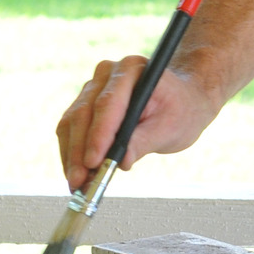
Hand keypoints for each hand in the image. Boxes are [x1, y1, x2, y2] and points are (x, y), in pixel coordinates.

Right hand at [55, 55, 216, 189]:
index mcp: (133, 70)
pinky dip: (71, 152)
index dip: (98, 135)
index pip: (109, 104)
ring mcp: (94, 86)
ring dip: (71, 155)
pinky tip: (75, 173)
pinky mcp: (86, 103)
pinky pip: (72, 128)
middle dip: (79, 151)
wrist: (183, 100)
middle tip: (79, 181)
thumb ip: (144, 142)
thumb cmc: (181, 110)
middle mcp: (108, 74)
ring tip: (76, 184)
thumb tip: (121, 162)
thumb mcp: (171, 128)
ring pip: (73, 122)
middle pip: (84, 113)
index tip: (93, 162)